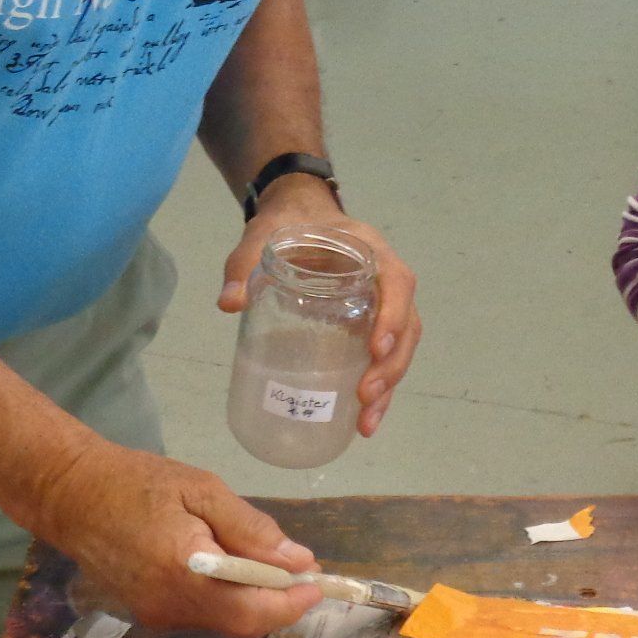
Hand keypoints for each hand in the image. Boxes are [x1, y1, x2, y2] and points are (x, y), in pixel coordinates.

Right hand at [31, 437, 323, 636]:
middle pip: (241, 620)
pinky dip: (226, 594)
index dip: (291, 602)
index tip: (319, 582)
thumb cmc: (137, 481)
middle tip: (300, 569)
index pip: (252, 609)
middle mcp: (171, 607)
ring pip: (222, 618)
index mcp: (184, 573)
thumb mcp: (201, 489)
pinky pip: (201, 612)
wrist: (71, 494)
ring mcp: (157, 615)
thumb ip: (250, 527)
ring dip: (252, 597)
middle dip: (277, 600)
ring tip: (266, 559)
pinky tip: (230, 563)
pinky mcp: (148, 613)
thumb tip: (297, 559)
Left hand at [220, 176, 420, 436]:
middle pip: (408, 323)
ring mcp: (381, 303)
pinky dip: (379, 388)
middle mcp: (384, 277)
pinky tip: (360, 419)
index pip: (397, 281)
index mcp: (367, 249)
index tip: (374, 348)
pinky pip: (384, 356)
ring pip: (402, 345)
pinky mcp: (369, 324)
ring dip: (389, 385)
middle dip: (391, 365)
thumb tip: (229, 303)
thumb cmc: (287, 224)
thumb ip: (245, 265)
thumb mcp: (261, 238)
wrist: (296, 215)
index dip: (393, 315)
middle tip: (364, 397)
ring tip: (365, 422)